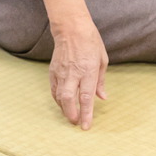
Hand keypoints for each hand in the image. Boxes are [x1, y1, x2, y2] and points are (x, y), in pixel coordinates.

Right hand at [48, 13, 109, 129]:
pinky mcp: (53, 70)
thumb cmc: (91, 42)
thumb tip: (102, 97)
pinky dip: (57, 99)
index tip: (86, 126)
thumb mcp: (102, 60)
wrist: (71, 28)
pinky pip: (54, 89)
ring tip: (70, 116)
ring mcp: (61, 72)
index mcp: (88, 71)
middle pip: (68, 99)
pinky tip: (62, 104)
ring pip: (59, 96)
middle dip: (71, 114)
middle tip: (75, 123)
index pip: (86, 97)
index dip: (86, 114)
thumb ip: (101, 81)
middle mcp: (73, 73)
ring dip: (64, 109)